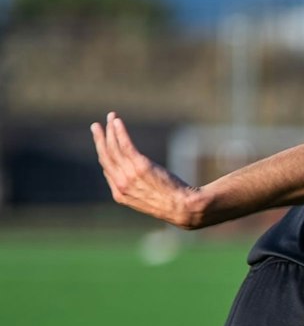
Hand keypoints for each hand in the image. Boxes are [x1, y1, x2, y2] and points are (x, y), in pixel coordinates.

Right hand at [93, 113, 201, 227]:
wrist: (184, 208)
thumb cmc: (172, 205)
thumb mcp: (148, 200)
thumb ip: (137, 189)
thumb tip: (133, 175)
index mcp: (119, 194)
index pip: (107, 169)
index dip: (105, 154)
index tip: (104, 142)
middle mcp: (121, 184)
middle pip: (106, 156)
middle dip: (100, 139)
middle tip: (96, 126)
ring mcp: (129, 175)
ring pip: (114, 148)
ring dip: (110, 130)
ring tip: (111, 117)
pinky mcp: (141, 166)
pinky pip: (125, 145)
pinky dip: (120, 132)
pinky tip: (117, 122)